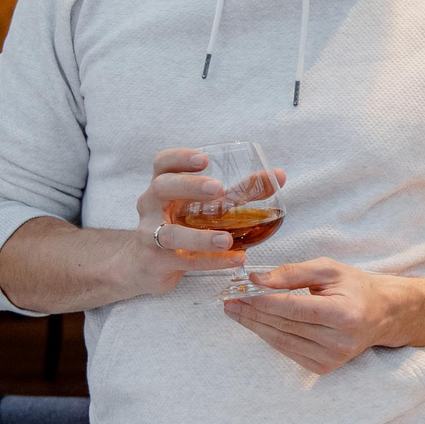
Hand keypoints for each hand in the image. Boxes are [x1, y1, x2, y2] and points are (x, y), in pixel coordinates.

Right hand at [128, 148, 242, 294]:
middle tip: (217, 189)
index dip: (180, 158)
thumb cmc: (181, 225)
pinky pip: (184, 261)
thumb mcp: (205, 206)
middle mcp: (151, 207)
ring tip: (228, 239)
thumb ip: (241, 191)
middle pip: (161, 188)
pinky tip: (236, 259)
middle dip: (188, 186)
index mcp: (163, 186)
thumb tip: (279, 175)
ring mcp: (150, 235)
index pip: (162, 164)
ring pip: (169, 233)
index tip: (204, 159)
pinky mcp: (157, 262)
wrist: (145, 265)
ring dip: (200, 236)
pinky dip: (211, 261)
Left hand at [224, 257, 402, 373]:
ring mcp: (332, 358)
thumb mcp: (328, 270)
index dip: (263, 300)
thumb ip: (292, 273)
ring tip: (235, 310)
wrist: (382, 315)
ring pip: (281, 340)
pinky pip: (287, 350)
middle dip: (252, 312)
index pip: (293, 309)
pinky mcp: (324, 368)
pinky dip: (269, 336)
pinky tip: (256, 323)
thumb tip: (256, 279)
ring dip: (254, 325)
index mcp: (343, 314)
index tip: (239, 290)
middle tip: (228, 300)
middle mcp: (339, 341)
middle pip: (283, 325)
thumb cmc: (354, 287)